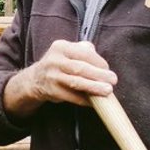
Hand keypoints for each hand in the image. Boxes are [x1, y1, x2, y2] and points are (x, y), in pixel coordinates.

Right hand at [3, 40, 117, 115]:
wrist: (36, 79)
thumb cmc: (59, 64)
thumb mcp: (67, 50)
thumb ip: (84, 50)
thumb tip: (101, 60)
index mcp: (61, 47)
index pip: (84, 53)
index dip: (98, 62)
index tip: (108, 69)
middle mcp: (55, 60)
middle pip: (81, 68)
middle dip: (99, 75)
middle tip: (113, 80)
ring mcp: (52, 76)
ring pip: (76, 82)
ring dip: (93, 87)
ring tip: (107, 91)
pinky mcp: (51, 91)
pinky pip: (71, 96)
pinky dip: (84, 100)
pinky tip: (94, 102)